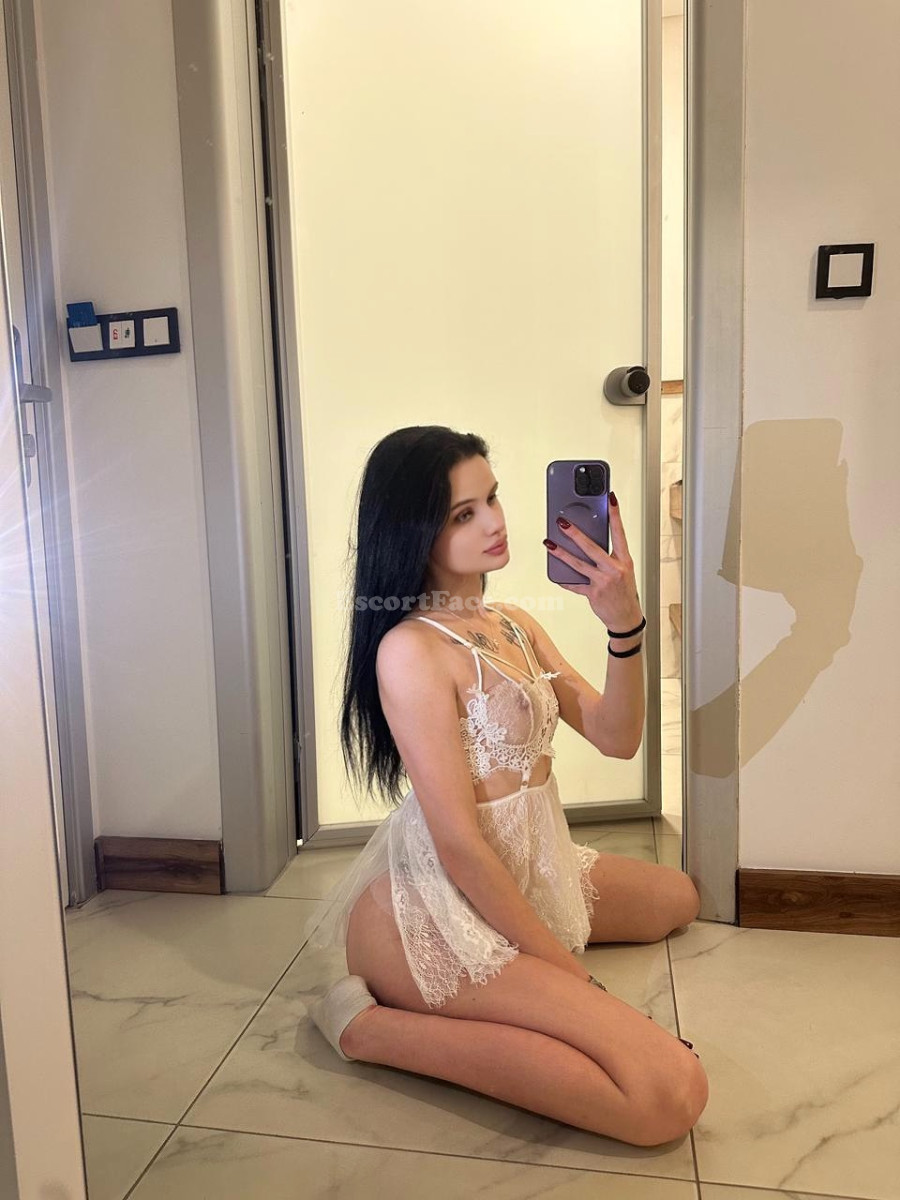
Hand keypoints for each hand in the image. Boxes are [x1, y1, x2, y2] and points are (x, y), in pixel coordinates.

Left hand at [544, 494, 642, 630]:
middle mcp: (614, 569)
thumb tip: (588, 541)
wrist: (626, 617)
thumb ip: (609, 556)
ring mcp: (603, 582)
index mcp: (624, 560)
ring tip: (549, 544)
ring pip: (579, 564)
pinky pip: (575, 585)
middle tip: (562, 523)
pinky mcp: (593, 594)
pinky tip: (555, 574)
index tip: (610, 499)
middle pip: (592, 548)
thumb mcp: (623, 570)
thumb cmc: (624, 591)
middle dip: (576, 534)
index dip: (615, 515)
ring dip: (562, 553)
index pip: (619, 533)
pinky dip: (565, 580)